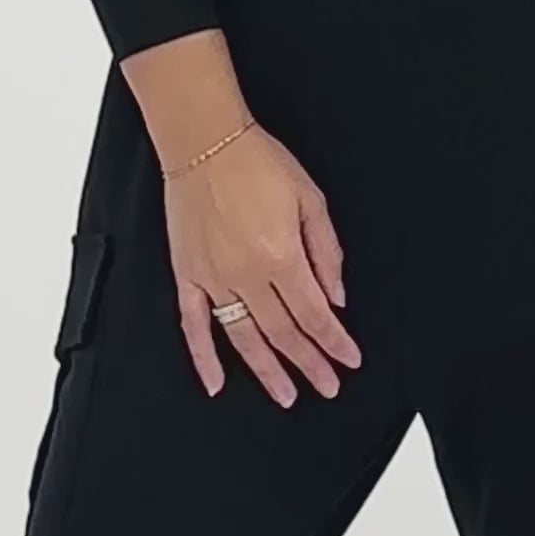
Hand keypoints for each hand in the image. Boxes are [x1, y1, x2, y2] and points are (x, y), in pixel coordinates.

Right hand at [166, 126, 363, 405]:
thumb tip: (336, 295)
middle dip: (309, 364)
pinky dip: (204, 358)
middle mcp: (246, 274)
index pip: (314, 314)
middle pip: (283, 333)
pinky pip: (193, 325)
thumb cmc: (256, 161)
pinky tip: (216, 382)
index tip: (348, 360)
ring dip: (267, 371)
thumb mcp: (310, 199)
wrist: (205, 141)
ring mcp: (213, 278)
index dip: (334, 342)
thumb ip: (326, 252)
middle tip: (326, 385)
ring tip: (286, 394)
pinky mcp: (186, 274)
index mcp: (280, 255)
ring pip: (244, 338)